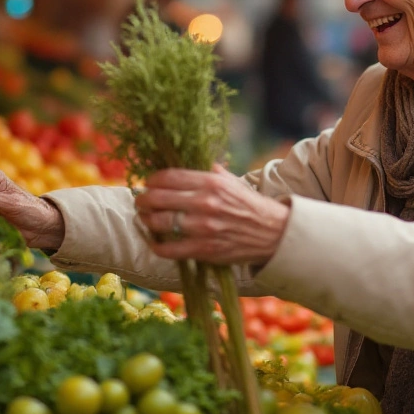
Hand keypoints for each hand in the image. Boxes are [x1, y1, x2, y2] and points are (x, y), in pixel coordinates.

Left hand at [134, 164, 289, 265]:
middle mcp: (204, 203)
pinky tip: (155, 242)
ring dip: (147, 220)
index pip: (168, 176)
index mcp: (211, 182)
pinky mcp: (204, 250)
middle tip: (141, 200)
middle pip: (158, 198)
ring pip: (160, 223)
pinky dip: (157, 246)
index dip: (152, 179)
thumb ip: (209, 172)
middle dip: (143, 199)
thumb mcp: (232, 181)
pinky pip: (169, 249)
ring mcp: (202, 228)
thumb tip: (186, 163)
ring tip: (146, 218)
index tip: (149, 182)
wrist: (273, 233)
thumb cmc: (250, 205)